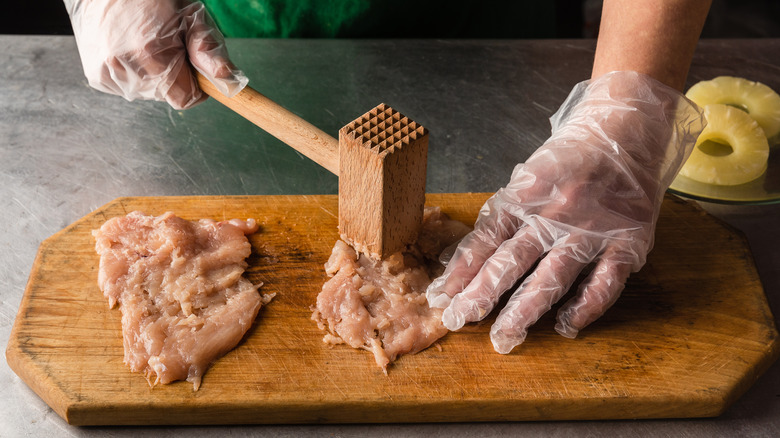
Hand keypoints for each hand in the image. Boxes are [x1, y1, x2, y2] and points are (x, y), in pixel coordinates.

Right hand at [64, 0, 247, 108]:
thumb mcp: (190, 15)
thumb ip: (209, 50)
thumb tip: (228, 82)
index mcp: (150, 52)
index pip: (185, 100)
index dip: (196, 88)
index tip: (195, 70)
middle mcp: (124, 66)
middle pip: (167, 97)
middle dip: (175, 77)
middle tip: (168, 45)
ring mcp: (106, 72)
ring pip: (148, 94)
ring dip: (154, 76)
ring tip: (146, 43)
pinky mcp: (96, 76)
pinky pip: (128, 88)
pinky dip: (135, 74)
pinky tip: (130, 49)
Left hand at [427, 71, 704, 353]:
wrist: (624, 128)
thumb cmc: (566, 158)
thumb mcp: (524, 178)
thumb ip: (499, 218)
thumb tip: (458, 260)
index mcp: (523, 196)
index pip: (484, 240)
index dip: (460, 271)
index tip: (440, 297)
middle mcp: (553, 214)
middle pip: (510, 262)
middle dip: (481, 295)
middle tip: (458, 322)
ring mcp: (590, 229)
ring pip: (552, 277)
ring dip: (524, 311)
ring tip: (503, 338)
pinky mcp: (627, 240)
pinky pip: (605, 282)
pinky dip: (585, 307)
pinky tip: (566, 326)